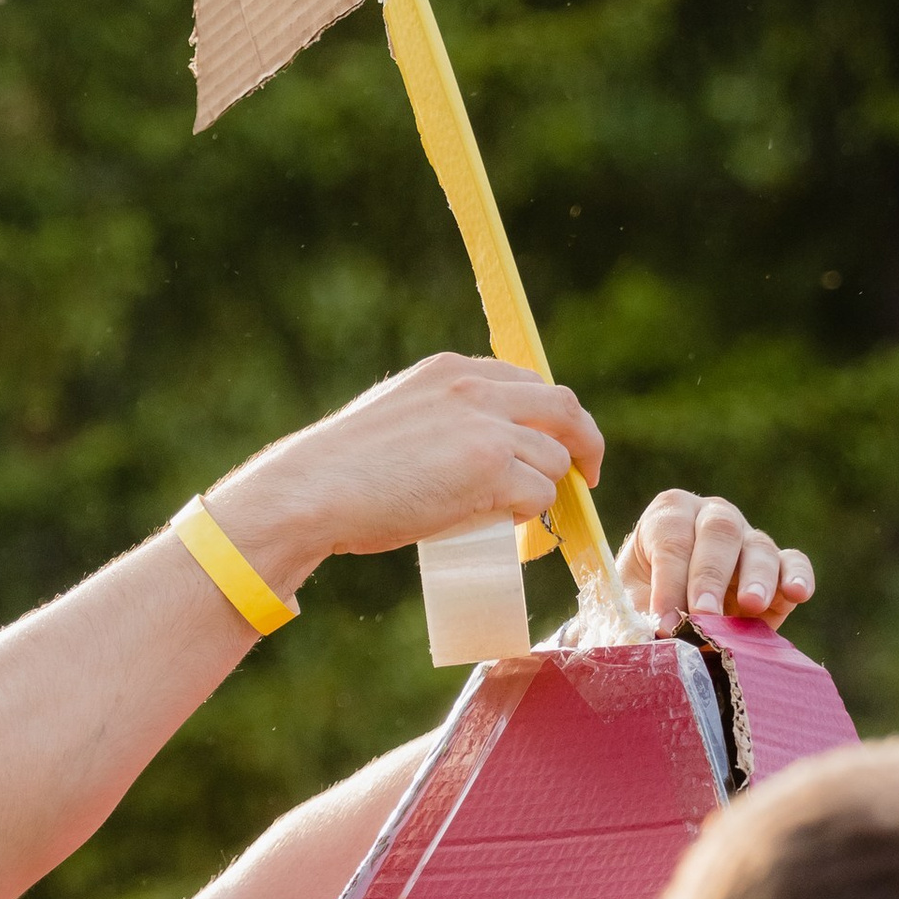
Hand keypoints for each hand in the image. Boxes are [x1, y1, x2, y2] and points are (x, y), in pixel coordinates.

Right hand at [206, 355, 602, 597]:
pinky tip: (508, 528)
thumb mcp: (396, 421)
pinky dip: (533, 515)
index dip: (547, 414)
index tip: (551, 441)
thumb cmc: (340, 472)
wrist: (312, 492)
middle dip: (583, 441)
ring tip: (519, 518)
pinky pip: (540, 493)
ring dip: (547, 491)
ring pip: (554, 457)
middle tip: (585, 476)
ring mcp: (485, 425)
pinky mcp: (490, 467)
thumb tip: (466, 456)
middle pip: (562, 405)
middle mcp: (474, 387)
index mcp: (449, 371)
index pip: (524, 379)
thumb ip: (437, 422)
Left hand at [619, 491, 814, 632]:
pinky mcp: (778, 565)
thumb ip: (635, 619)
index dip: (669, 580)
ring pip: (758, 547)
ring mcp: (748, 539)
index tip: (665, 622)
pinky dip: (798, 575)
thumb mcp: (630, 606)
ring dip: (756, 578)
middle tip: (704, 614)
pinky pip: (793, 562)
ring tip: (751, 605)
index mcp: (670, 515)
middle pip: (718, 531)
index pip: (671, 538)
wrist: (673, 614)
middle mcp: (712, 517)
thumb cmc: (644, 602)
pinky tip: (798, 593)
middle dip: (710, 576)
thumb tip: (648, 645)